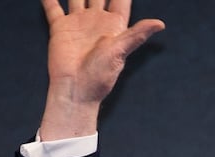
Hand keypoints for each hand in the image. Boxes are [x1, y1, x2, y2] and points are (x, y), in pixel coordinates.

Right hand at [38, 0, 164, 138]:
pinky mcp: (61, 28)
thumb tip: (161, 23)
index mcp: (114, 25)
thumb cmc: (100, 74)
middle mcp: (97, 21)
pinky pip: (53, 8)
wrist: (76, 88)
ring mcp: (78, 22)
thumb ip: (137, 34)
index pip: (121, 0)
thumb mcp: (121, 51)